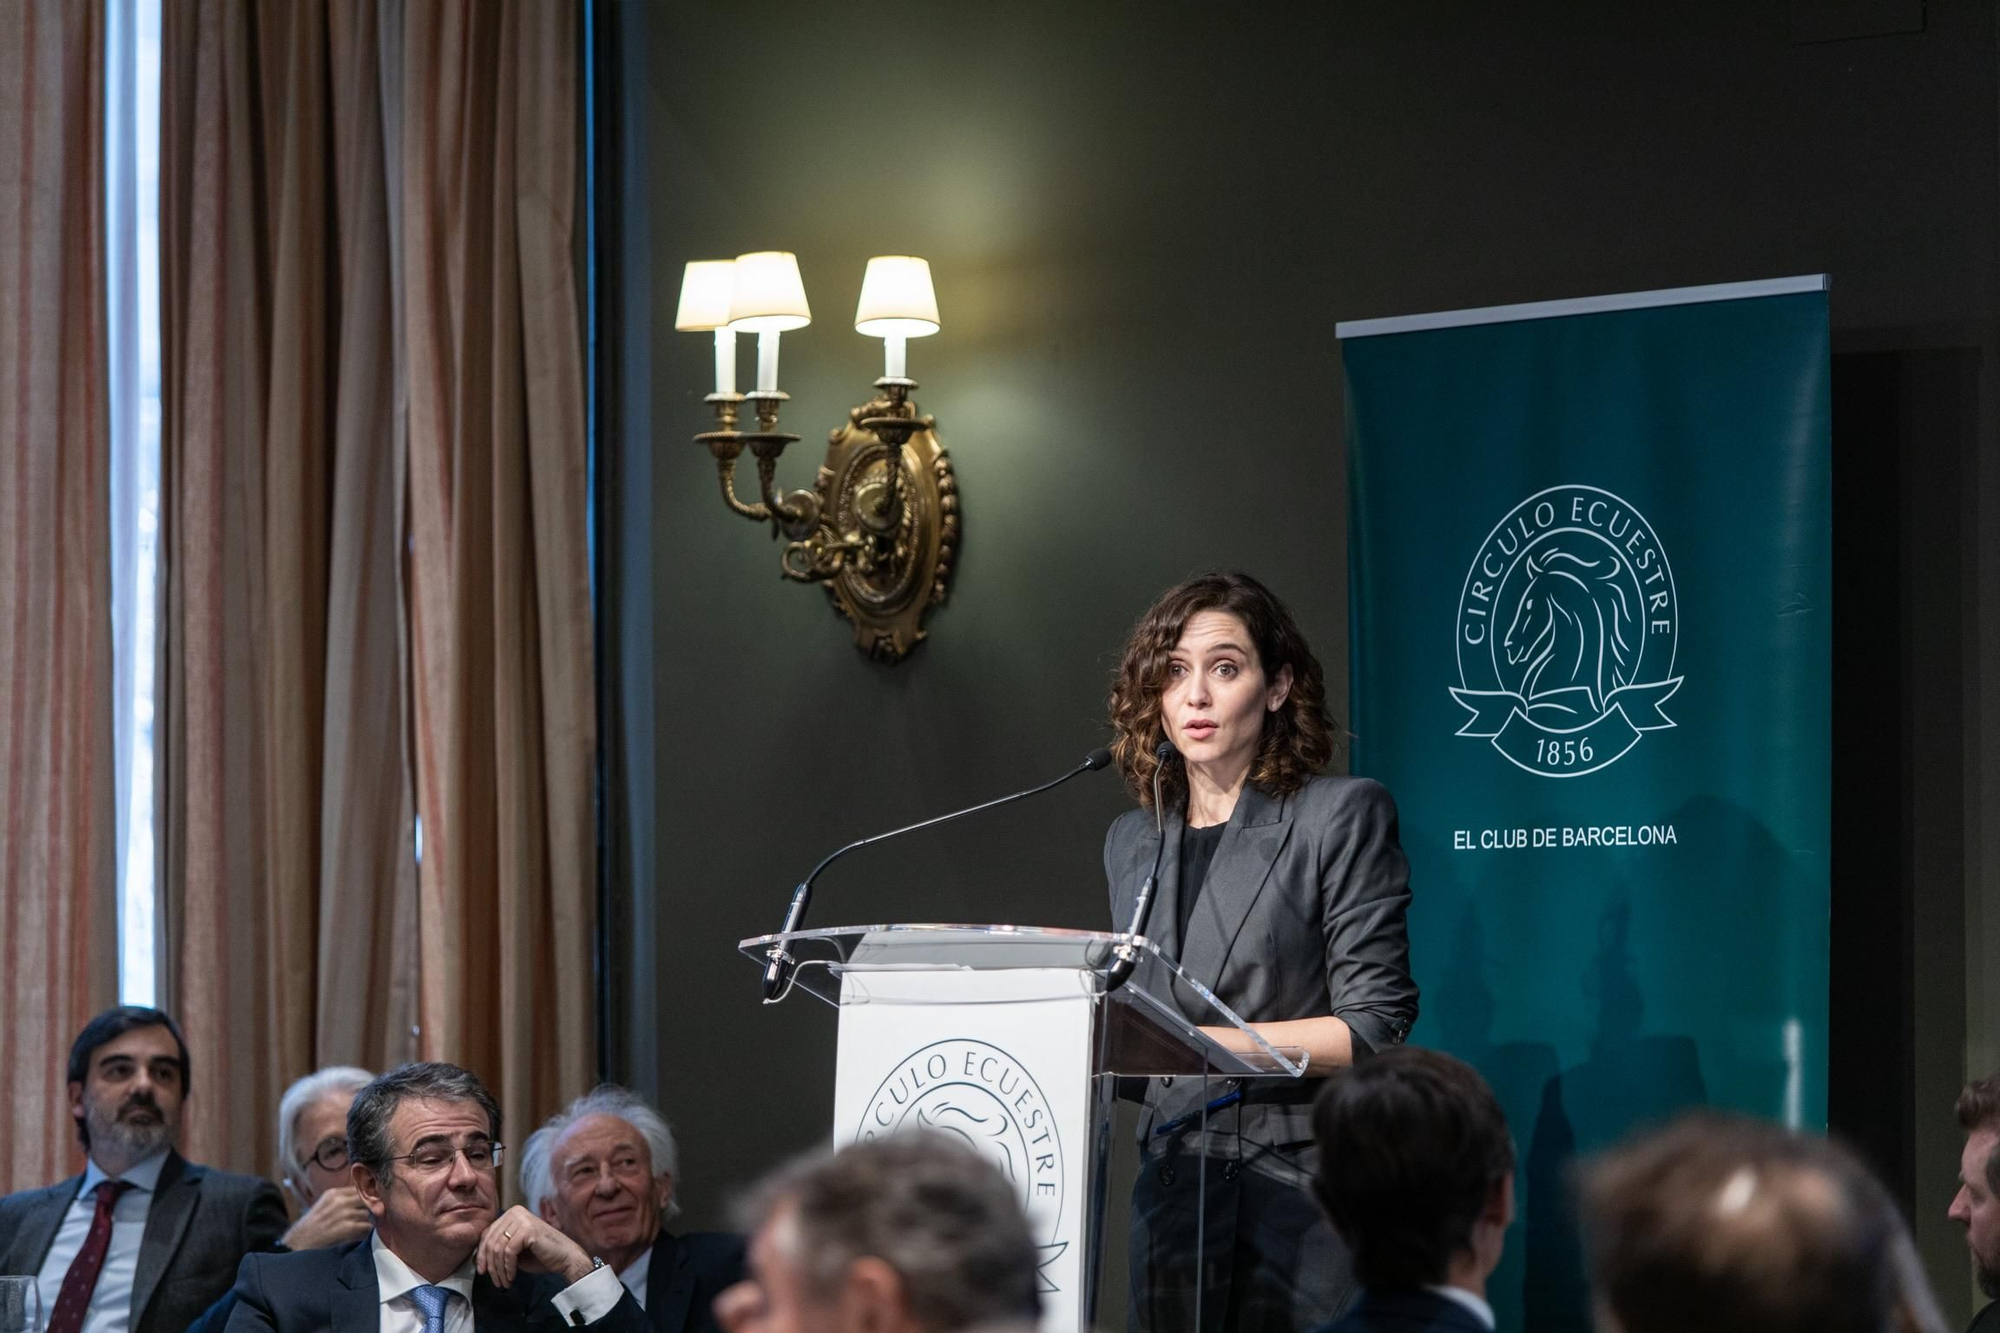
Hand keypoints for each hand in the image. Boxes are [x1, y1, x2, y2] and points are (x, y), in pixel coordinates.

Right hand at [280, 1187, 372, 1249]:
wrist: (301, 1241)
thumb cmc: (312, 1224)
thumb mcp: (325, 1205)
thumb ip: (341, 1200)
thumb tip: (364, 1198)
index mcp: (334, 1193)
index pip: (359, 1188)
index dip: (366, 1196)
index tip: (369, 1202)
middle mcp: (340, 1201)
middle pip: (366, 1199)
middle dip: (368, 1208)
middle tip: (367, 1216)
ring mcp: (344, 1213)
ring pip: (367, 1213)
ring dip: (366, 1221)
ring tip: (360, 1227)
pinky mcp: (347, 1227)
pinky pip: (366, 1226)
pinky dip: (365, 1231)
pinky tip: (360, 1234)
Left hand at [475, 1205, 593, 1287]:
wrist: (565, 1257)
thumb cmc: (540, 1255)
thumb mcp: (513, 1250)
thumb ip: (498, 1248)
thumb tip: (476, 1257)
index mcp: (511, 1213)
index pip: (487, 1233)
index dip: (482, 1254)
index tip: (482, 1271)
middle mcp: (515, 1212)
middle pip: (491, 1241)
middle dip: (490, 1265)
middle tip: (495, 1281)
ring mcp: (522, 1219)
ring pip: (498, 1248)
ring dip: (499, 1270)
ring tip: (504, 1283)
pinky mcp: (528, 1229)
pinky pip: (509, 1252)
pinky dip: (508, 1268)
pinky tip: (511, 1278)